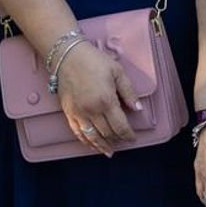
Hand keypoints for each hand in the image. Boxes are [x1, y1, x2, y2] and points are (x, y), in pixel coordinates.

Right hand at [55, 41, 140, 157]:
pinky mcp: (68, 113)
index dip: (128, 135)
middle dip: (117, 139)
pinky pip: (78, 133)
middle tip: (123, 141)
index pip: (120, 126)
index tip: (133, 138)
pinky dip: (86, 141)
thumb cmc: (94, 60)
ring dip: (102, 146)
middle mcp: (92, 111)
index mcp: (106, 101)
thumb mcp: (117, 71)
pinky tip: (91, 145)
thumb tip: (138, 109)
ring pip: (92, 137)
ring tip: (109, 151)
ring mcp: (79, 113)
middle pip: (107, 133)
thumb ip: (128, 92)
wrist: (67, 55)